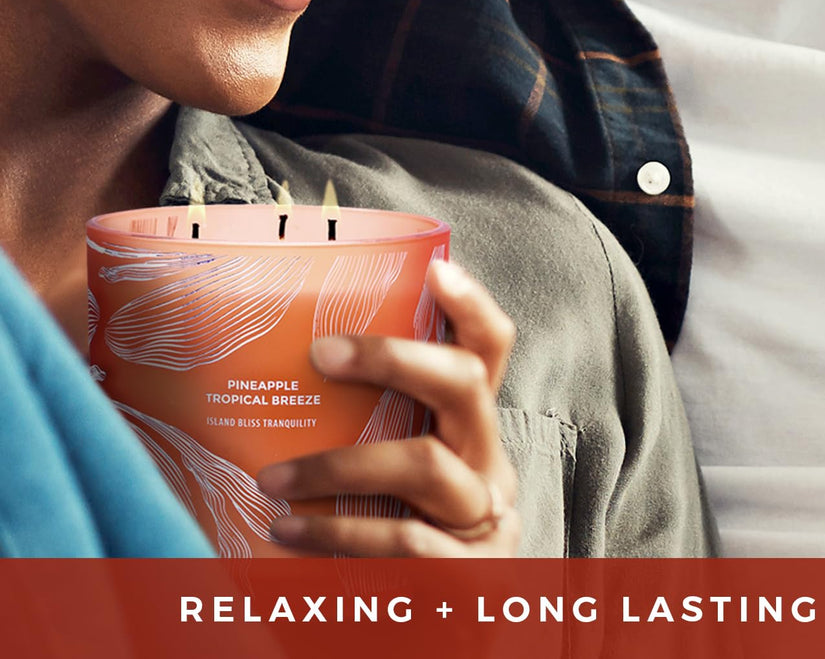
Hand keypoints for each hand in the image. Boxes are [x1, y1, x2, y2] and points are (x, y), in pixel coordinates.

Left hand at [256, 259, 520, 555]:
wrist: (427, 643)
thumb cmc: (390, 548)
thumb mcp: (387, 482)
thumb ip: (363, 433)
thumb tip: (275, 370)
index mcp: (472, 432)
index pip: (491, 351)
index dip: (473, 305)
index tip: (435, 267)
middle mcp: (490, 466)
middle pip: (466, 385)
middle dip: (393, 357)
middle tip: (320, 352)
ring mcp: (486, 522)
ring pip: (424, 464)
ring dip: (337, 465)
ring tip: (270, 480)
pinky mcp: (470, 578)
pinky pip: (404, 540)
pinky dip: (337, 535)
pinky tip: (286, 534)